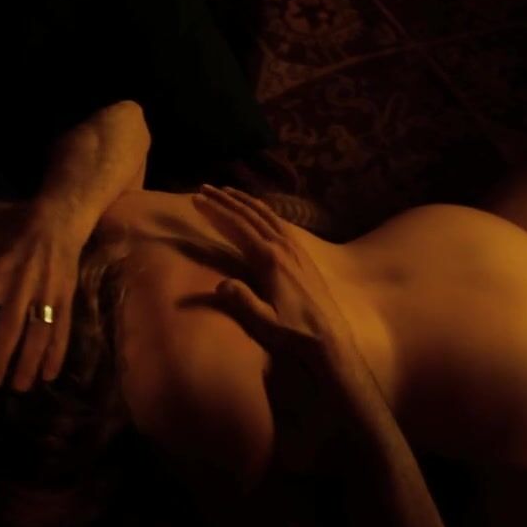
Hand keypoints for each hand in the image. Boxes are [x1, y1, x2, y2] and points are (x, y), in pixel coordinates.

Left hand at [0, 204, 85, 391]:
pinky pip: (61, 330)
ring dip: (28, 363)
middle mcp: (19, 285)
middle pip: (8, 328)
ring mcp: (45, 293)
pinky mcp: (65, 298)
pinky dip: (56, 353)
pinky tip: (49, 375)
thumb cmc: (13, 233)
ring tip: (20, 387)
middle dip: (0, 358)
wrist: (58, 220)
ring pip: (37, 334)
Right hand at [191, 184, 355, 470]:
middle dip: (225, 200)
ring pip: (265, 215)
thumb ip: (242, 302)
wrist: (329, 337)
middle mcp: (283, 247)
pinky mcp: (302, 254)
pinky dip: (263, 210)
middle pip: (249, 215)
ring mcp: (295, 248)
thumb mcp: (265, 322)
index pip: (237, 228)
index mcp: (270, 260)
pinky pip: (279, 223)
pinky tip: (258, 208)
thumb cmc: (294, 332)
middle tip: (203, 188)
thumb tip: (221, 284)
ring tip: (226, 190)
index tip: (197, 200)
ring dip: (244, 201)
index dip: (216, 212)